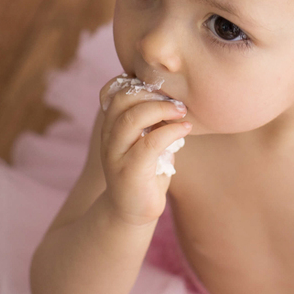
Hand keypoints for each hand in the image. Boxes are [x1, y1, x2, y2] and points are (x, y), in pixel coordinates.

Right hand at [96, 74, 190, 226]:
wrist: (132, 213)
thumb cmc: (145, 173)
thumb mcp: (146, 141)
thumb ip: (152, 121)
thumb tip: (176, 95)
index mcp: (111, 126)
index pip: (113, 90)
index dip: (136, 81)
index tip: (161, 87)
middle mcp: (108, 137)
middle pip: (121, 99)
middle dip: (151, 92)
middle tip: (176, 100)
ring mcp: (116, 155)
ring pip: (132, 118)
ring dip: (161, 109)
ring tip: (182, 111)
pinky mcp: (129, 172)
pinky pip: (150, 143)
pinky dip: (171, 131)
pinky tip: (185, 129)